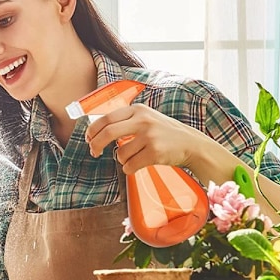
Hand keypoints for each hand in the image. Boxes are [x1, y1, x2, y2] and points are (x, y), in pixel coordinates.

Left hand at [84, 104, 202, 173]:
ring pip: (120, 154)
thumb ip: (125, 121)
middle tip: (93, 152)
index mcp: (137, 110)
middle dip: (95, 145)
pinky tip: (139, 164)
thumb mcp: (146, 118)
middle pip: (107, 133)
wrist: (191, 144)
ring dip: (122, 160)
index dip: (93, 130)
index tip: (88, 138)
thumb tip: (97, 131)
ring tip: (134, 157)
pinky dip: (129, 168)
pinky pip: (130, 165)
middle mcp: (142, 120)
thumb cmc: (164, 132)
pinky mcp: (155, 152)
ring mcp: (149, 136)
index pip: (106, 118)